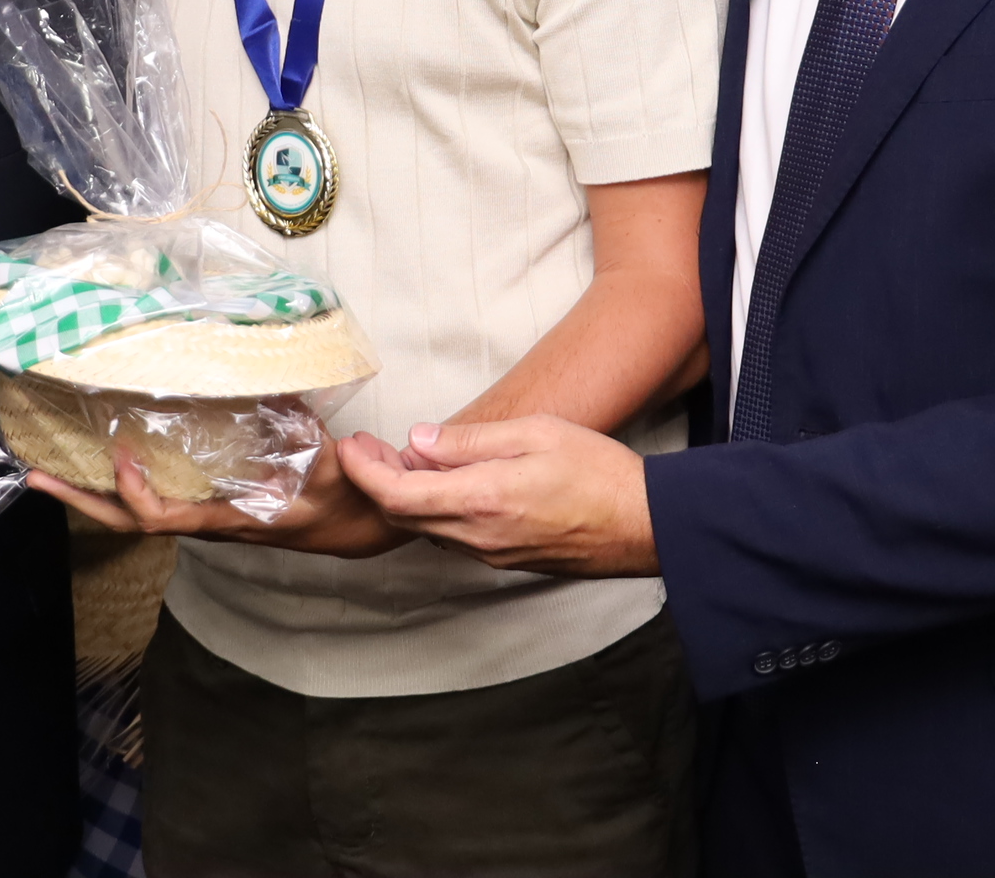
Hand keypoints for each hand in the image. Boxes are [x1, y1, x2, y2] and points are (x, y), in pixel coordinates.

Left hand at [26, 436, 412, 558]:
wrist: (364, 527)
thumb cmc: (347, 502)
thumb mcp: (330, 466)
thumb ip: (304, 433)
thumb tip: (271, 390)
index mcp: (230, 521)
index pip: (164, 519)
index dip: (135, 491)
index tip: (120, 451)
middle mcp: (209, 524)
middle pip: (130, 524)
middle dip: (82, 501)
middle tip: (36, 473)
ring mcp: (208, 517)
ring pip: (138, 516)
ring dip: (93, 494)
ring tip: (51, 467)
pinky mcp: (215, 506)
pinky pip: (158, 499)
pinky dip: (125, 483)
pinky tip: (110, 458)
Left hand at [334, 415, 658, 576]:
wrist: (645, 525)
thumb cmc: (598, 472)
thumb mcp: (535, 433)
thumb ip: (471, 439)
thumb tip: (419, 439)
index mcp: (483, 499)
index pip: (397, 495)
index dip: (364, 472)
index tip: (350, 447)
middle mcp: (479, 536)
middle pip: (403, 516)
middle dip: (374, 481)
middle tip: (365, 447)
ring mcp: (492, 554)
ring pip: (427, 527)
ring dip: (404, 496)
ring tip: (399, 458)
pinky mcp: (506, 560)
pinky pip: (454, 536)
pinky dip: (433, 509)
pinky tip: (440, 483)